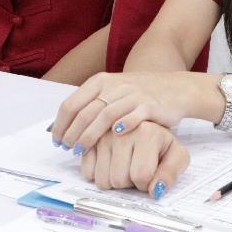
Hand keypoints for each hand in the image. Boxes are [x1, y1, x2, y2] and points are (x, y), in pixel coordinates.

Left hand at [52, 71, 200, 154]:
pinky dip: (123, 125)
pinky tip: (114, 137)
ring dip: (90, 135)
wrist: (174, 88)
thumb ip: (90, 105)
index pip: (72, 103)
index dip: (61, 124)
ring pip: (105, 115)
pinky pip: (134, 115)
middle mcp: (115, 86)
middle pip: (86, 111)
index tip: (57, 140)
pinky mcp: (151, 105)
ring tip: (81, 150)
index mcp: (100, 82)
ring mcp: (133, 94)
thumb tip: (64, 127)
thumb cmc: (137, 95)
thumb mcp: (111, 92)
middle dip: (72, 133)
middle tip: (67, 149)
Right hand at [79, 121, 190, 198]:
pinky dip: (98, 175)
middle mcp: (120, 130)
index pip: (141, 175)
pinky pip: (87, 173)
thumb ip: (170, 174)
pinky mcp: (89, 141)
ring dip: (114, 180)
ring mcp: (102, 135)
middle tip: (136, 169)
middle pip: (119, 180)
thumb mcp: (176, 155)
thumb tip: (155, 191)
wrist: (145, 125)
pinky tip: (110, 164)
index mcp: (146, 133)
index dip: (147, 183)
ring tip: (124, 166)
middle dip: (129, 183)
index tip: (151, 173)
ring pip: (102, 180)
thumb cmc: (160, 143)